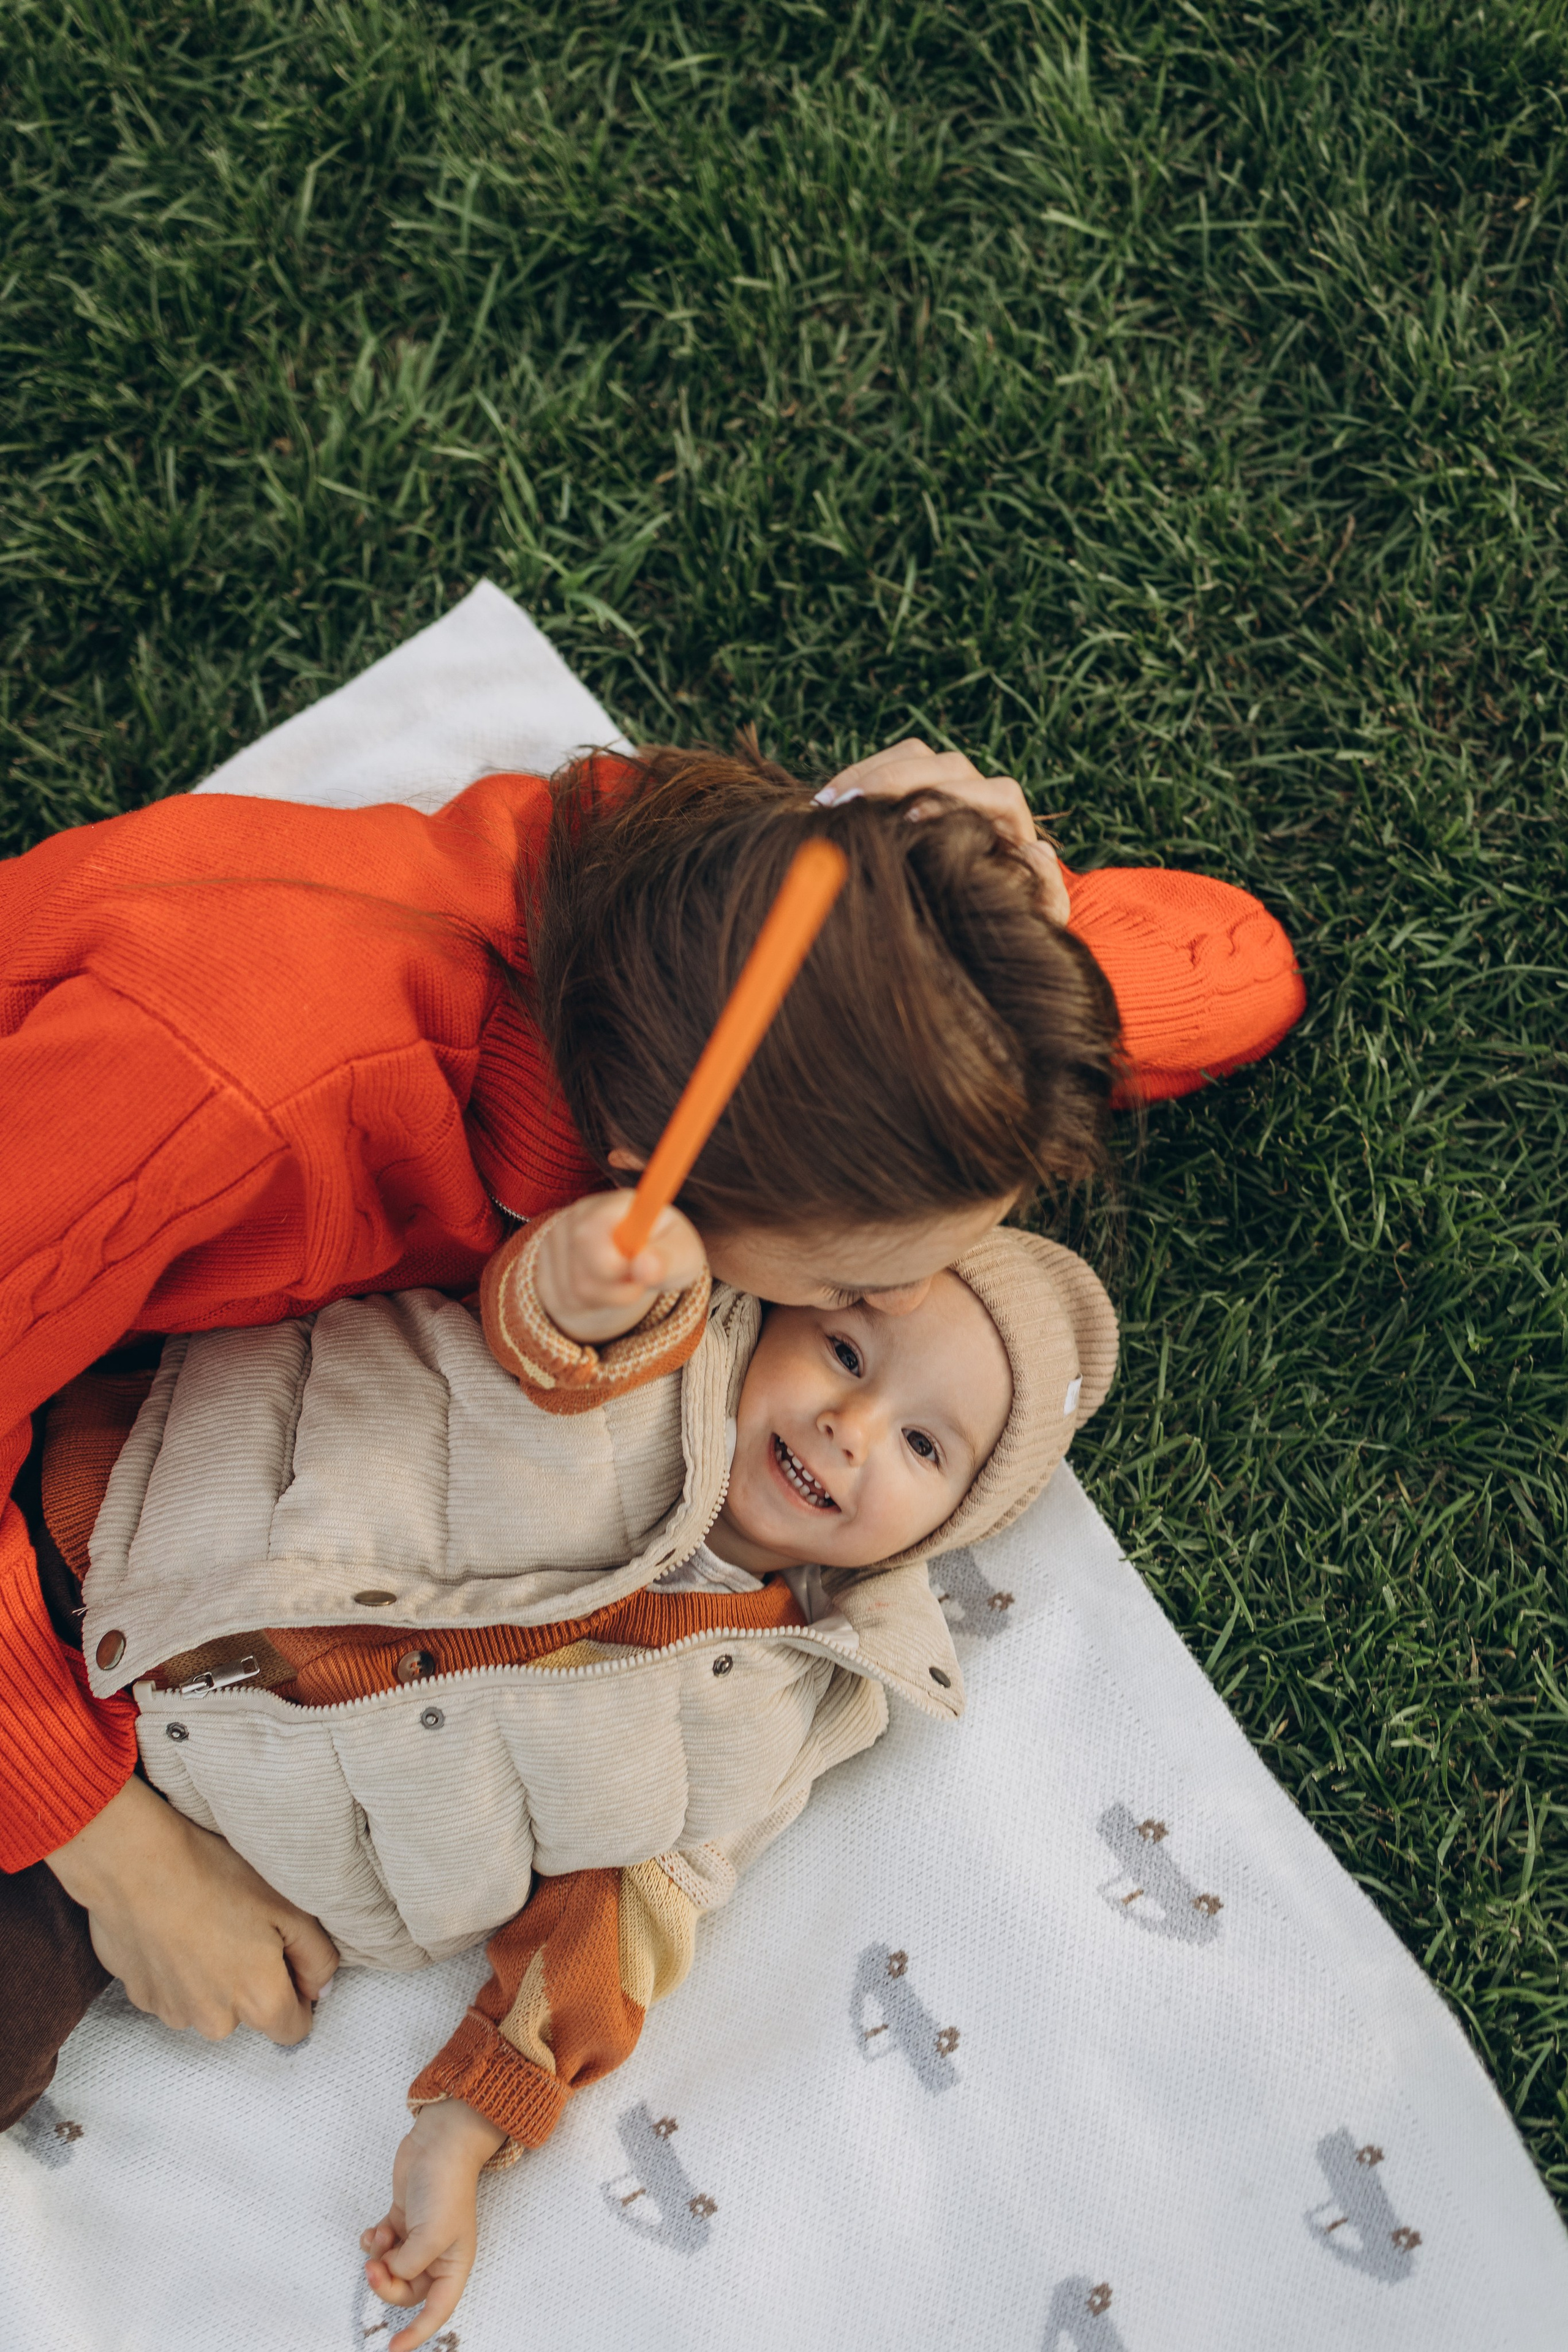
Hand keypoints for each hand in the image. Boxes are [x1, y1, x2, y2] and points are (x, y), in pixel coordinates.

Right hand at [45, 1774, 337, 2041]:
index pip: (294, 2028)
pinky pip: (172, 1992)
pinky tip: (174, 1929)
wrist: (135, 1864)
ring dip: (212, 1977)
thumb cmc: (217, 1877)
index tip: (285, 1957)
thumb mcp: (290, 1907)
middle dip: (252, 1981)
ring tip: (204, 1923)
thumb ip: (318, 1958)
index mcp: (260, 2002)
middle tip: (241, 1928)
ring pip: (208, 2004)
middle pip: (249, 2014)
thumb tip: (320, 1988)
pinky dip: (177, 1969)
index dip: (298, 1993)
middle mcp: (216, 2021)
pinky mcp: (139, 1997)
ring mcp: (173, 2012)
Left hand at [361, 2099, 507, 2351]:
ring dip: (378, 2258)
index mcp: (453, 2264)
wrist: (439, 2141)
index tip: (392, 2350)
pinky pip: (381, 2246)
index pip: (436, 2311)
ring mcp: (417, 2237)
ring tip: (379, 2237)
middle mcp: (436, 2255)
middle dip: (385, 2283)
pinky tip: (373, 2230)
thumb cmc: (445, 2187)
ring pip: (390, 2269)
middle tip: (373, 2267)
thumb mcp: (432, 2235)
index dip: (416, 2334)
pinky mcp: (401, 2219)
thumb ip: (410, 2266)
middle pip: (405, 2290)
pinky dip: (372, 2242)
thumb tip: (391, 2275)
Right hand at [534, 1188, 706, 1346]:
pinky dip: (593, 1305)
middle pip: (582, 1258)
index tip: (640, 1267)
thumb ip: (671, 1257)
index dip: (613, 1255)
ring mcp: (557, 1240)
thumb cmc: (665, 1251)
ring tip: (626, 1283)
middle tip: (638, 1282)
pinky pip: (565, 1300)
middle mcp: (580, 1214)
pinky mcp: (545, 1267)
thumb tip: (646, 1267)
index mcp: (618, 1203)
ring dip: (610, 1298)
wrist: (636, 1261)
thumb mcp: (682, 1253)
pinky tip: (605, 1290)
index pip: (595, 1223)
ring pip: (577, 1288)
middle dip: (616, 1285)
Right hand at [819, 738, 1069, 923]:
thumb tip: (1039, 850)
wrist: (983, 919)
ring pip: (915, 755)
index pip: (997, 794)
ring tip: (829, 805)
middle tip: (853, 806)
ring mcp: (948, 786)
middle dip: (898, 779)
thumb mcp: (1036, 920)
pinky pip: (888, 763)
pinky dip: (857, 777)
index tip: (912, 818)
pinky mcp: (916, 786)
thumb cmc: (1006, 920)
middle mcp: (983, 795)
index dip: (955, 800)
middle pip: (950, 764)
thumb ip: (1046, 892)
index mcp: (1013, 825)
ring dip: (870, 773)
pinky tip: (824, 805)